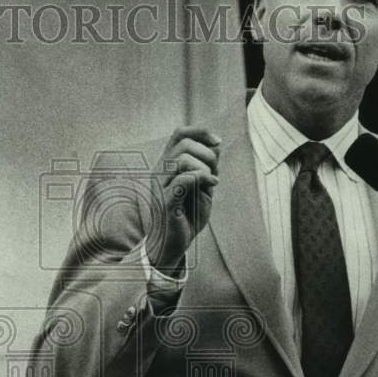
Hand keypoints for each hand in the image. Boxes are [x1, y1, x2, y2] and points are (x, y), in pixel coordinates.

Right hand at [145, 126, 220, 273]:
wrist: (172, 244)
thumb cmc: (187, 215)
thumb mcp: (201, 187)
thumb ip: (207, 166)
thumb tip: (216, 145)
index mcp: (167, 165)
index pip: (179, 134)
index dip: (201, 132)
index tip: (218, 142)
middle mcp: (160, 172)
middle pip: (184, 144)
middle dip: (208, 154)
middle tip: (215, 172)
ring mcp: (161, 186)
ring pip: (183, 159)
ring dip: (205, 168)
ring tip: (211, 183)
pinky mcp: (166, 202)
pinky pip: (184, 180)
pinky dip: (203, 179)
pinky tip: (213, 186)